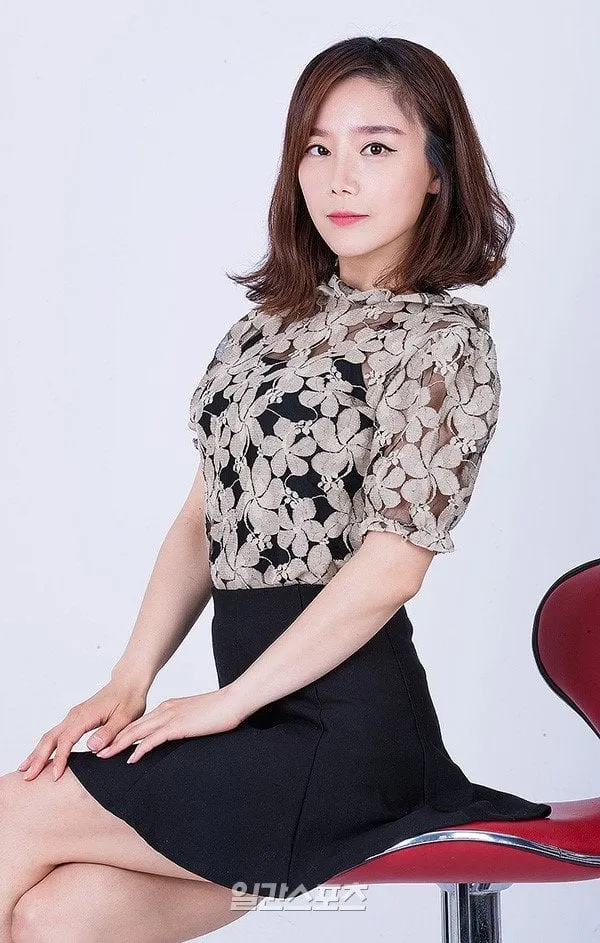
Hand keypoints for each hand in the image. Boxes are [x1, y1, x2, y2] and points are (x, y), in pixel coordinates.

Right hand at [17, 680, 148, 781]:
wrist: (128, 683)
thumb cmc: (129, 699)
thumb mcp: (125, 717)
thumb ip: (109, 733)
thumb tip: (92, 748)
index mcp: (85, 716)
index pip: (66, 740)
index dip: (60, 759)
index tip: (56, 776)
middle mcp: (75, 715)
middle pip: (50, 737)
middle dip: (38, 757)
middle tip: (28, 777)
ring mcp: (74, 716)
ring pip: (50, 735)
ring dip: (38, 752)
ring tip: (26, 769)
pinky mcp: (76, 718)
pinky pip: (56, 734)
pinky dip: (46, 746)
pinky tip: (41, 756)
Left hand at [93, 688, 244, 763]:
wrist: (233, 701)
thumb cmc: (220, 710)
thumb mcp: (196, 717)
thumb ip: (184, 724)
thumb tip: (179, 734)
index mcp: (169, 707)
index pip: (141, 722)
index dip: (123, 732)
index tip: (111, 742)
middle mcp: (165, 710)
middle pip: (133, 726)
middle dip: (113, 739)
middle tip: (98, 751)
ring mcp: (171, 716)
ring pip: (137, 732)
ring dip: (119, 745)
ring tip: (104, 755)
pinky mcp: (178, 726)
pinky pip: (153, 739)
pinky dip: (139, 749)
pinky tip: (131, 759)